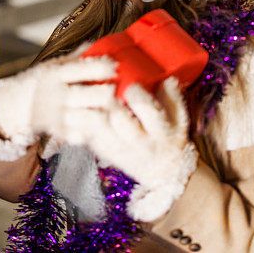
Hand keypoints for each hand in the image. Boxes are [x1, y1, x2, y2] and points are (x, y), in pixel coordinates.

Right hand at [0, 51, 119, 143]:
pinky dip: (95, 130)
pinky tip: (98, 124)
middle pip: (98, 95)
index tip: (115, 66)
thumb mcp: (52, 65)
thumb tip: (97, 42)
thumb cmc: (40, 82)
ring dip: (108, 114)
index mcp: (57, 74)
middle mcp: (58, 95)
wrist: (13, 105)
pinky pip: (85, 135)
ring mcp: (58, 116)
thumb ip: (75, 57)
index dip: (106, 66)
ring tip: (113, 109)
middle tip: (117, 91)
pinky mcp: (59, 132)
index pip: (88, 68)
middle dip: (112, 92)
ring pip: (95, 118)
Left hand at [61, 78, 197, 220]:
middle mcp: (142, 144)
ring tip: (77, 97)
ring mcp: (123, 152)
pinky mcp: (108, 155)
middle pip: (119, 120)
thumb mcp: (180, 120)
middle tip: (99, 85)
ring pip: (99, 132)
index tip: (131, 83)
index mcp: (162, 133)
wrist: (165, 173)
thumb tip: (167, 79)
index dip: (137, 95)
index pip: (149, 111)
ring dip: (86, 114)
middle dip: (107, 100)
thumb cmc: (170, 138)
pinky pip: (91, 140)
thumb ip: (174, 99)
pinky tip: (73, 112)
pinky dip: (81, 126)